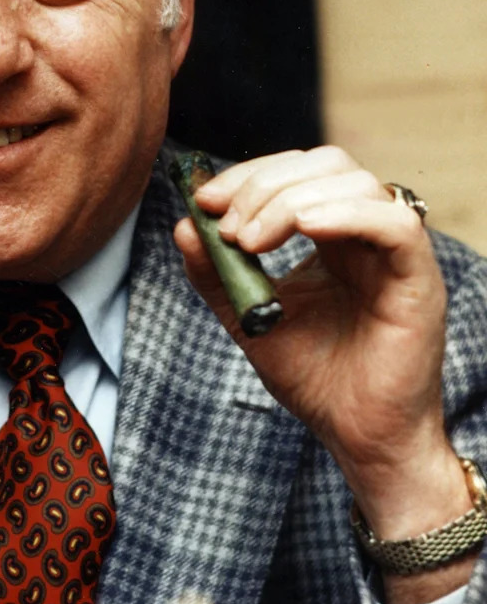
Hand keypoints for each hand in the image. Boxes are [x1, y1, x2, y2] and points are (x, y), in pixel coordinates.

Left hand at [173, 146, 472, 603]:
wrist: (356, 438)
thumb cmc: (314, 379)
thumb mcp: (248, 316)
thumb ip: (216, 271)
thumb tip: (185, 224)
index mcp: (333, 234)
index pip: (296, 172)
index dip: (248, 175)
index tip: (203, 199)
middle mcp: (367, 234)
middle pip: (324, 165)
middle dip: (264, 184)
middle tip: (226, 226)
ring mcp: (395, 254)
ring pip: (356, 183)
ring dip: (290, 200)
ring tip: (250, 241)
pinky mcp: (419, 279)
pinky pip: (395, 225)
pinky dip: (345, 214)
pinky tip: (304, 228)